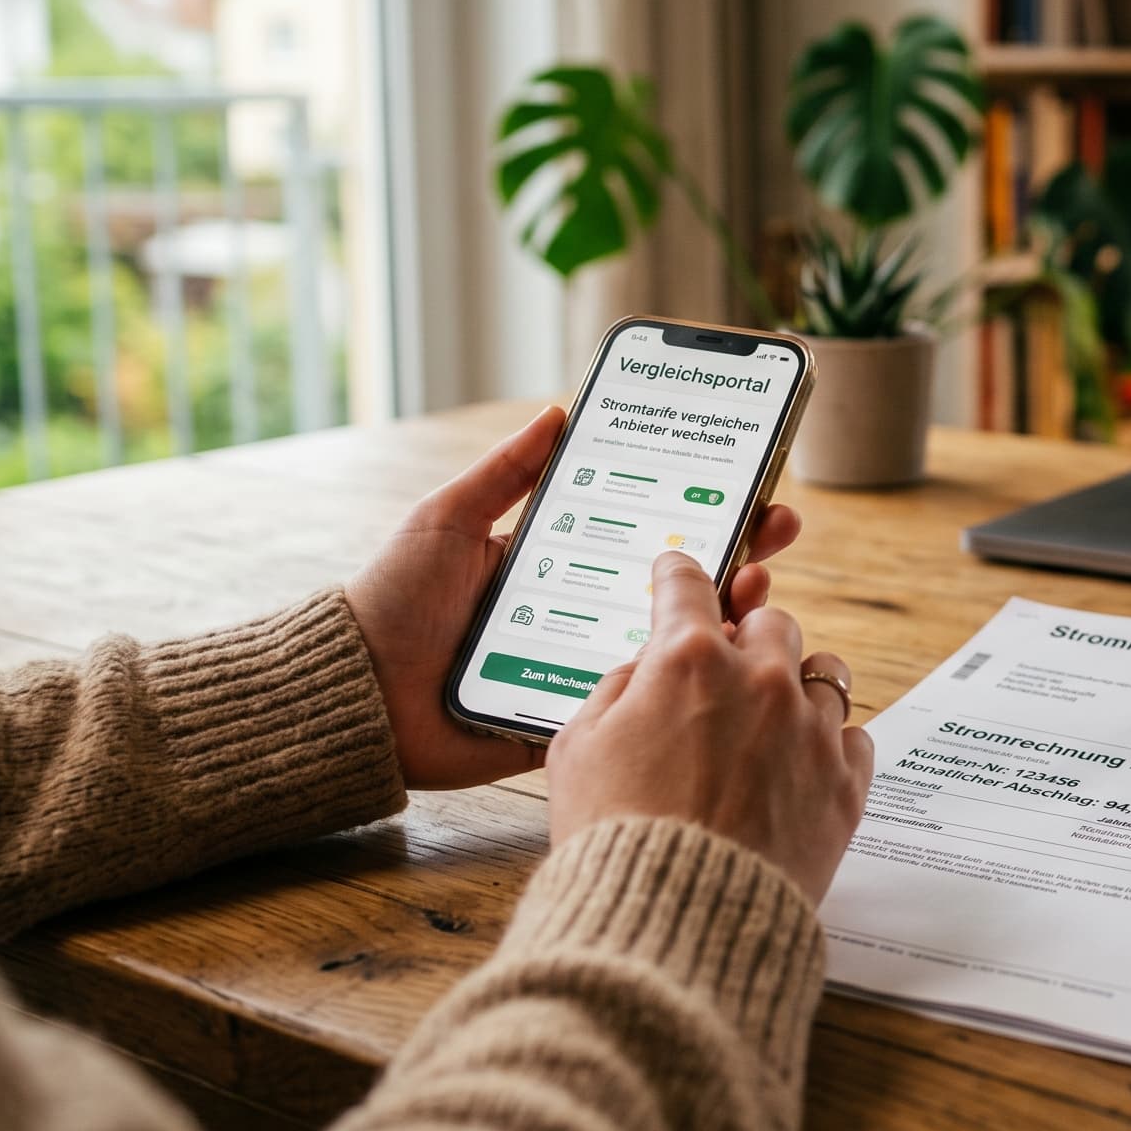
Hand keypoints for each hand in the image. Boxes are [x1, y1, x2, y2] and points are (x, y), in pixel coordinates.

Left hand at [344, 409, 802, 790]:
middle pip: (673, 586)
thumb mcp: (446, 520)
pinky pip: (634, 707)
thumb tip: (557, 410)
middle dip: (734, 555)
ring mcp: (581, 668)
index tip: (750, 482)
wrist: (355, 696)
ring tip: (757, 588)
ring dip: (724, 619)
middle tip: (776, 530)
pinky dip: (681, 689)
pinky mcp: (571, 719)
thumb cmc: (391, 601)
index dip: (700, 508)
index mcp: (559, 565)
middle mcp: (579, 614)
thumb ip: (503, 473)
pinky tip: (720, 666)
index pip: (645, 530)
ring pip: (668, 645)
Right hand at [545, 551, 873, 901]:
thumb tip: (647, 671)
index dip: (679, 575)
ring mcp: (810, 732)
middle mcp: (761, 682)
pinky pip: (854, 736)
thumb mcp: (576, 750)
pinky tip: (801, 765)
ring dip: (800, 681)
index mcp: (688, 661)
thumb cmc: (614, 839)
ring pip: (826, 671)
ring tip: (777, 712)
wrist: (675, 924)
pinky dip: (828, 744)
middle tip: (728, 667)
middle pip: (772, 622)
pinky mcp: (845, 785)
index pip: (687, 586)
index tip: (681, 575)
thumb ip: (617, 692)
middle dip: (747, 639)